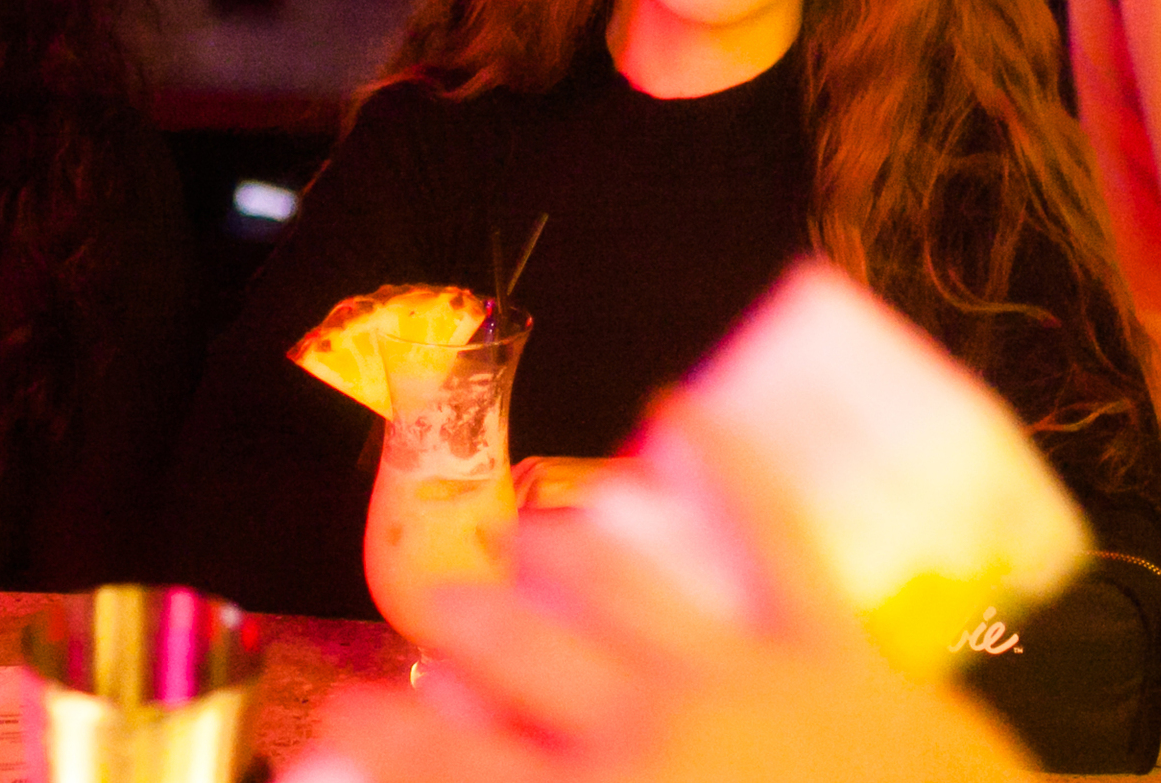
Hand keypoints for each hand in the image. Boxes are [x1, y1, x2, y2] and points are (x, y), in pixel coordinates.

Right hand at [294, 435, 1032, 782]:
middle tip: (432, 606)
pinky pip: (770, 532)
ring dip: (555, 546)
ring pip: (608, 577)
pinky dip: (723, 462)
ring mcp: (732, 675)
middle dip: (454, 617)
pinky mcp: (827, 643)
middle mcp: (642, 730)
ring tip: (530, 536)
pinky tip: (677, 415)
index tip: (333, 715)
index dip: (372, 732)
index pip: (443, 760)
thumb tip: (526, 770)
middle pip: (510, 645)